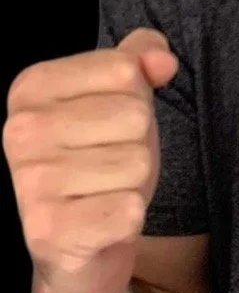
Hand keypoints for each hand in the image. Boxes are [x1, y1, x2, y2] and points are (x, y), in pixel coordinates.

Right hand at [4, 28, 178, 292]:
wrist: (76, 238)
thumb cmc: (102, 150)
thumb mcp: (123, 92)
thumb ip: (143, 54)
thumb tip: (163, 61)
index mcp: (31, 86)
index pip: (125, 68)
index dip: (135, 94)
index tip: (106, 119)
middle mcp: (20, 131)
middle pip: (135, 115)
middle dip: (137, 140)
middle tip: (107, 159)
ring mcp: (29, 182)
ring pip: (138, 162)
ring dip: (134, 180)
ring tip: (103, 188)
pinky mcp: (48, 232)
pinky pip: (130, 209)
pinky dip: (128, 216)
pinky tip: (100, 220)